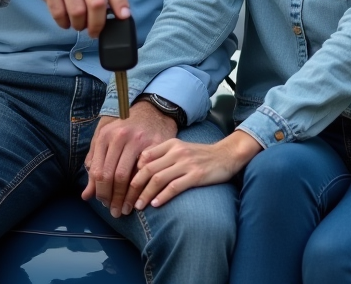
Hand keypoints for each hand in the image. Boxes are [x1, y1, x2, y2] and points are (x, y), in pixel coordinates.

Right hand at [13, 0, 129, 37]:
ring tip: (79, 24)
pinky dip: (64, 23)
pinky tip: (66, 21)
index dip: (121, 4)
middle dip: (97, 23)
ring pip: (78, 12)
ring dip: (80, 25)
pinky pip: (59, 13)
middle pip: (97, 4)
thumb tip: (117, 13)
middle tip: (95, 31)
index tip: (123, 17)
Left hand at [81, 102, 178, 216]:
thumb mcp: (105, 139)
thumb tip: (86, 195)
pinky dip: (142, 188)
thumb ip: (94, 164)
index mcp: (105, 136)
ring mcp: (139, 140)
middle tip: (114, 211)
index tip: (103, 203)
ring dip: (126, 197)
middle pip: (113, 175)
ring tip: (125, 209)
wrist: (153, 111)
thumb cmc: (126, 128)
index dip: (99, 191)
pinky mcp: (156, 144)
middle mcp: (121, 137)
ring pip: (129, 176)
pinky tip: (140, 197)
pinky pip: (146, 172)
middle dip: (112, 198)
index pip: (99, 171)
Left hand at [131, 130, 261, 209]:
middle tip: (126, 201)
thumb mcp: (180, 149)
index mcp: (170, 144)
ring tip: (137, 206)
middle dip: (133, 187)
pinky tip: (155, 205)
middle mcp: (176, 152)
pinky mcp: (196, 175)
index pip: (143, 158)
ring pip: (158, 179)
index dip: (131, 173)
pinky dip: (162, 196)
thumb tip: (139, 168)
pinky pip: (174, 187)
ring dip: (145, 194)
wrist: (227, 155)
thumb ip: (162, 155)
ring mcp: (186, 163)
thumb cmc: (201, 155)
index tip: (124, 187)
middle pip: (147, 169)